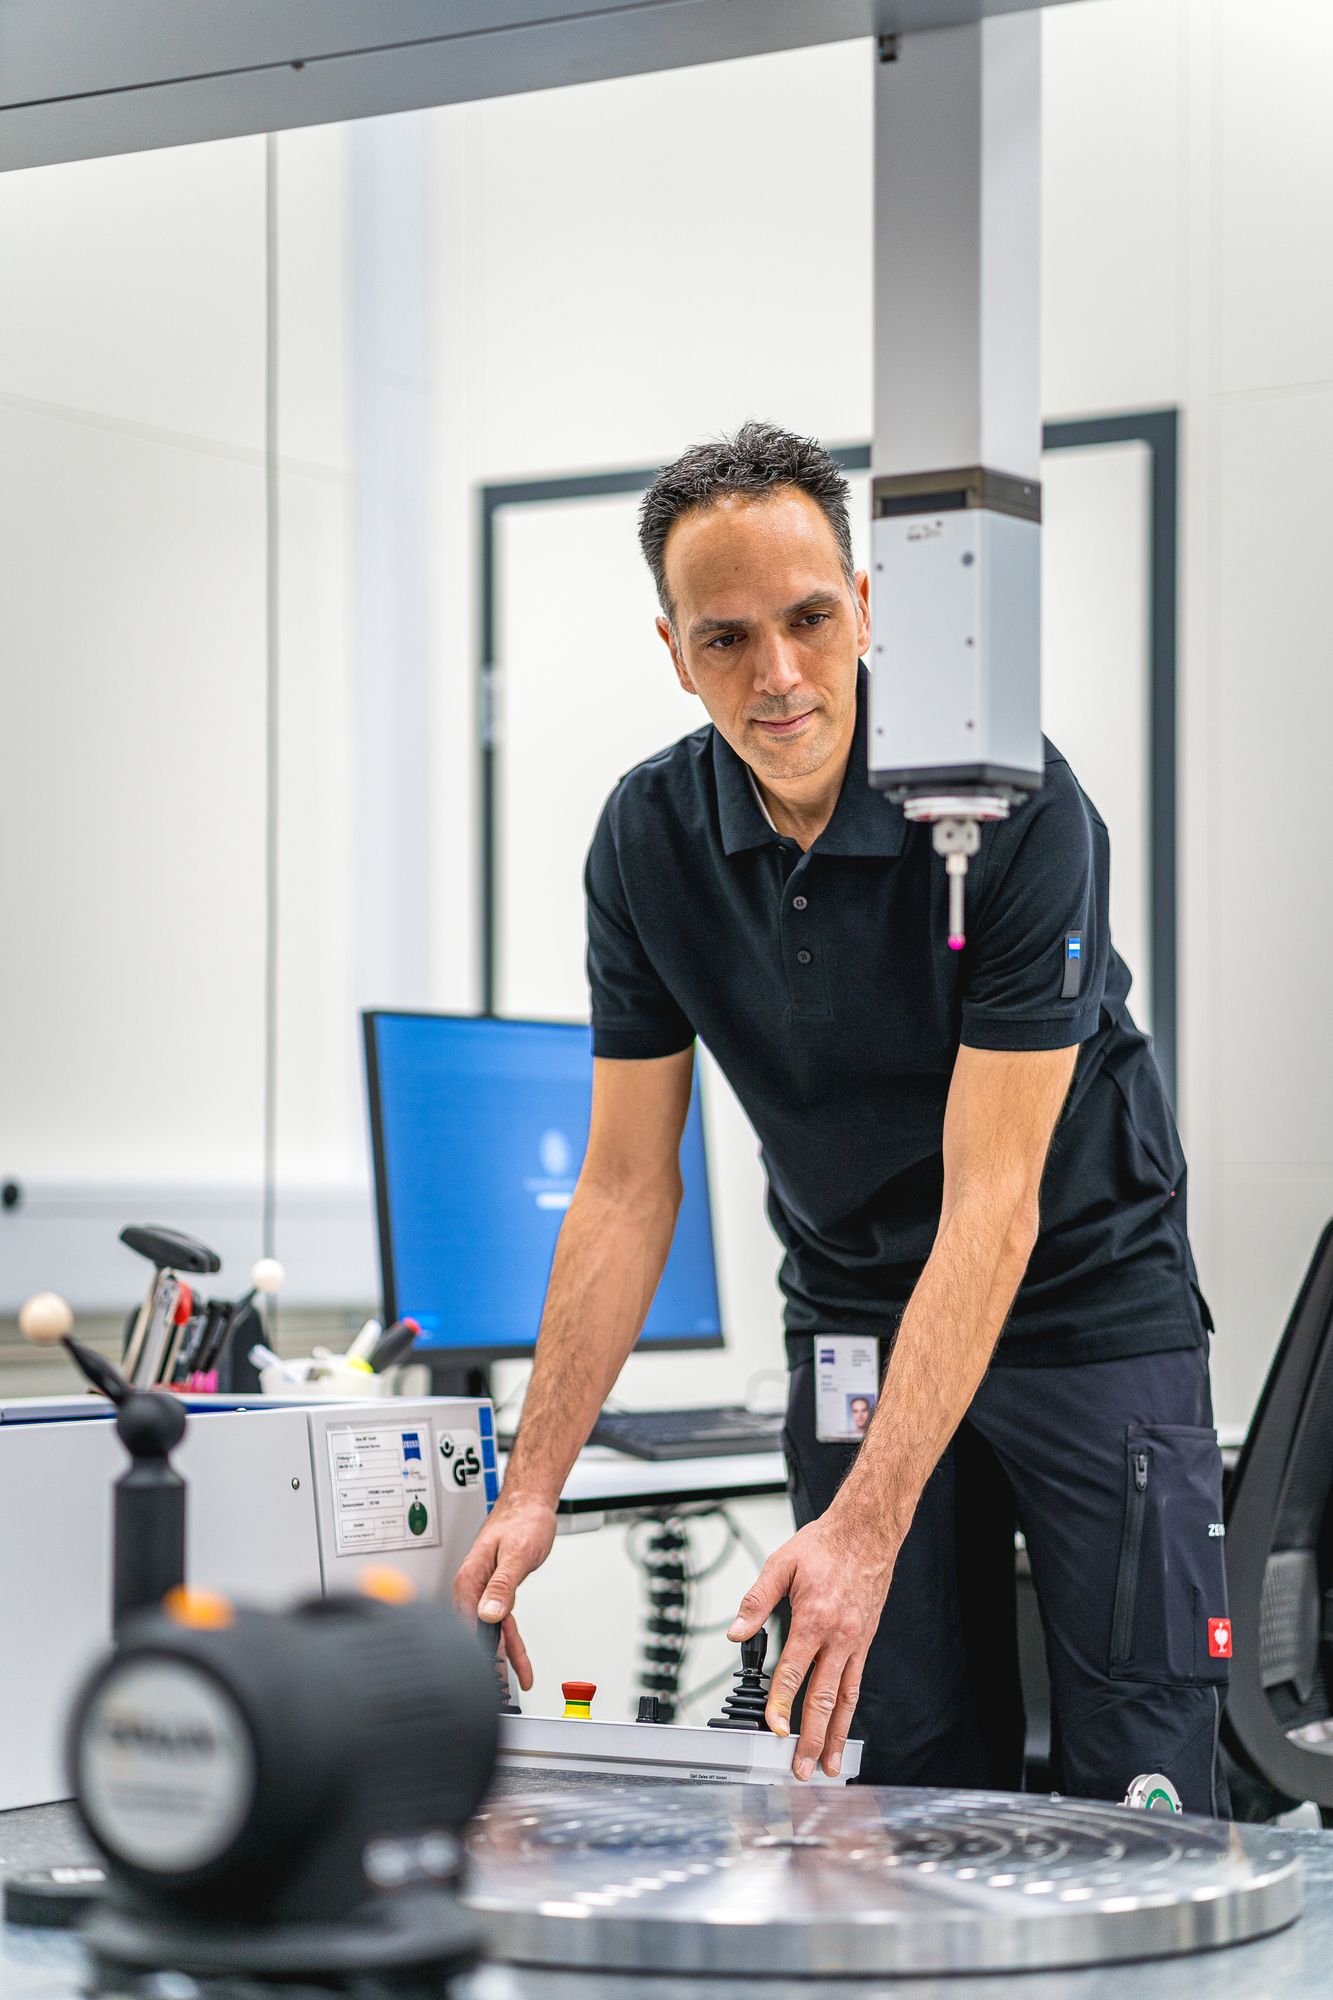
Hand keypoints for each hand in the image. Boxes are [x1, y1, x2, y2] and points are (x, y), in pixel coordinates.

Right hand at [452, 1491, 557, 1691]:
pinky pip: (501, 1621)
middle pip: (475, 1632)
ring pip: (490, 1630)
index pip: (465, 1623)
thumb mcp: (517, 1554)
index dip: (473, 1652)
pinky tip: (518, 1659)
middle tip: (497, 1691)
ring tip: (514, 1681)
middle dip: (485, 1663)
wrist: (530, 1502)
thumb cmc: (522, 1520)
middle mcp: (472, 1585)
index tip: (480, 1676)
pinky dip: (510, 1641)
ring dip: (502, 1656)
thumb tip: (489, 1612)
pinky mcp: (496, 1589)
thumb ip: (503, 1585)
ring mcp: (483, 1589)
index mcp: (470, 1577)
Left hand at [728, 1509, 898, 1779]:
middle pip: (823, 1699)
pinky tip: (842, 1728)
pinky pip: (856, 1684)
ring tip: (828, 1765)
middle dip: (811, 1738)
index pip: (793, 1673)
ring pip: (845, 1700)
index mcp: (813, 1619)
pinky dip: (848, 1712)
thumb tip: (736, 1632)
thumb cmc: (825, 1546)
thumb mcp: (782, 1564)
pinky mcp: (865, 1642)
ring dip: (835, 1736)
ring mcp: (855, 1643)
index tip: (774, 1729)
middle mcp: (838, 1637)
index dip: (781, 1704)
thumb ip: (757, 1601)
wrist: (867, 1532)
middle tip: (802, 1768)